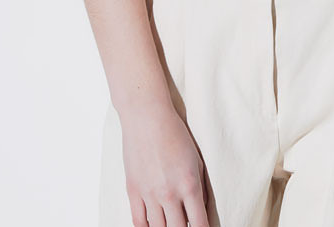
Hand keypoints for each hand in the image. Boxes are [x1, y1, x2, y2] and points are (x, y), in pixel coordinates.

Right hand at [119, 98, 209, 226]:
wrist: (147, 117)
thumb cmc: (175, 134)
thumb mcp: (196, 160)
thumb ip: (200, 188)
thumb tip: (200, 211)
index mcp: (189, 184)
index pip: (199, 224)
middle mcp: (169, 193)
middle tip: (185, 224)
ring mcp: (149, 194)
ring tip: (171, 222)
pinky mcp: (133, 191)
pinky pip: (138, 222)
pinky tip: (153, 226)